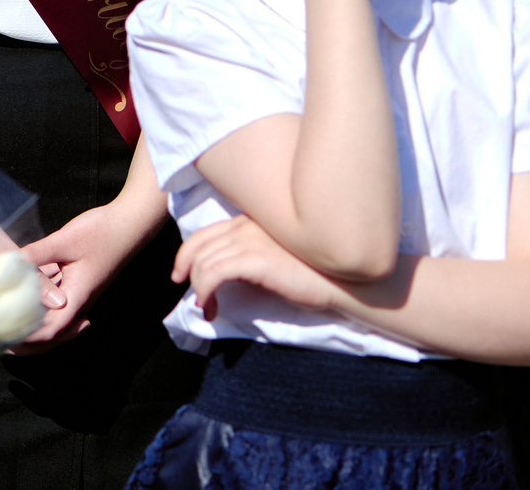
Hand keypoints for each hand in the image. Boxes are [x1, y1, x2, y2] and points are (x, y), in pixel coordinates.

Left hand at [19, 198, 158, 346]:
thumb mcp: (65, 240)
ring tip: (7, 321)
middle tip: (2, 338)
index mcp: (76, 296)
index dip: (29, 337)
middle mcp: (78, 300)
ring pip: (54, 318)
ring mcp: (78, 293)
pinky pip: (56, 301)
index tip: (5, 336)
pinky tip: (23, 292)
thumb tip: (9, 265)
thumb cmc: (101, 232)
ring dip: (33, 323)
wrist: (128, 224)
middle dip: (28, 339)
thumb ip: (37, 254)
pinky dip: (39, 303)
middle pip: (53, 333)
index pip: (52, 330)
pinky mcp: (76, 282)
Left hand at [173, 215, 339, 319]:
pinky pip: (213, 273)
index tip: (182, 275)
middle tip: (194, 297)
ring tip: (209, 309)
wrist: (347, 281)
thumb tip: (224, 274)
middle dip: (187, 272)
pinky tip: (210, 306)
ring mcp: (250, 240)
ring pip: (204, 262)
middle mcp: (246, 225)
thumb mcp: (277, 257)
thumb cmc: (316, 273)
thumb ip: (252, 254)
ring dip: (199, 289)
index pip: (206, 233)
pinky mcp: (255, 259)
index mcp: (251, 221)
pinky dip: (205, 291)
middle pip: (199, 246)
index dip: (187, 254)